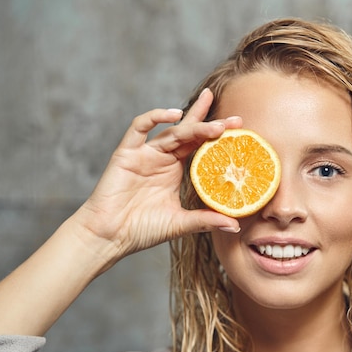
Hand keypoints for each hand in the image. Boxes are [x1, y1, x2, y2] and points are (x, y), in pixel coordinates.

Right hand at [74, 89, 241, 260]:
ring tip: (216, 125)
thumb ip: (206, 220)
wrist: (110, 236)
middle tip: (237, 119)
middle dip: (212, 123)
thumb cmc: (141, 229)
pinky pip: (139, 127)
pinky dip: (155, 117)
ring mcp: (145, 153)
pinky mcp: (127, 152)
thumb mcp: (180, 224)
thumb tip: (235, 226)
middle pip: (190, 132)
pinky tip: (174, 115)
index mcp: (175, 170)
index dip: (218, 138)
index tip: (242, 134)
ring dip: (194, 125)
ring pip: (172, 131)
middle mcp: (162, 157)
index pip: (201, 147)